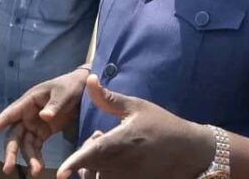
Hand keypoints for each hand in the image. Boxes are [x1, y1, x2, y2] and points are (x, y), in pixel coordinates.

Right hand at [0, 66, 89, 175]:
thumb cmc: (70, 86)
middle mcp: (27, 114)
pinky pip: (36, 146)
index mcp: (28, 101)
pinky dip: (36, 157)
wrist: (83, 89)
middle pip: (14, 135)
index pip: (8, 115)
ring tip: (35, 172)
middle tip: (8, 168)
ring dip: (28, 158)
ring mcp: (34, 124)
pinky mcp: (43, 132)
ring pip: (25, 144)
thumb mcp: (64, 94)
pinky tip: (39, 167)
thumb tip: (43, 117)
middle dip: (11, 152)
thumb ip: (54, 106)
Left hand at [57, 75, 214, 178]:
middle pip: (89, 166)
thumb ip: (109, 99)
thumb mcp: (136, 107)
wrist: (187, 149)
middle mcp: (122, 163)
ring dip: (92, 168)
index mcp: (123, 140)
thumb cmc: (161, 124)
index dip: (76, 162)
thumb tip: (89, 80)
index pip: (94, 153)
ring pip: (96, 177)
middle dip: (86, 154)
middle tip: (100, 137)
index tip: (61, 172)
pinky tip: (112, 164)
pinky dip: (103, 175)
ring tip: (107, 152)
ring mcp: (127, 177)